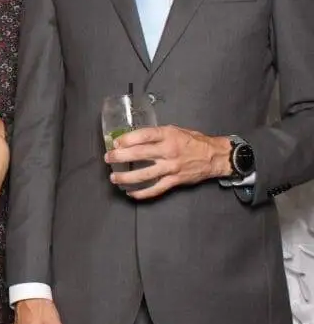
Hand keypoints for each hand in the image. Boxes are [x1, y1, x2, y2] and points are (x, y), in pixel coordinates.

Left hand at [105, 125, 231, 199]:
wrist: (215, 157)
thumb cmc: (193, 141)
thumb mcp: (175, 130)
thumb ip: (156, 134)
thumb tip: (134, 137)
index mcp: (168, 135)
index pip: (144, 135)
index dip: (127, 139)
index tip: (115, 142)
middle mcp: (168, 151)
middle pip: (139, 154)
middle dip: (120, 157)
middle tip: (108, 158)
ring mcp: (171, 168)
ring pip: (145, 174)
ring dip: (126, 177)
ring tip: (114, 178)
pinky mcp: (175, 181)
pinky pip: (156, 189)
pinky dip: (142, 193)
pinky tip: (131, 193)